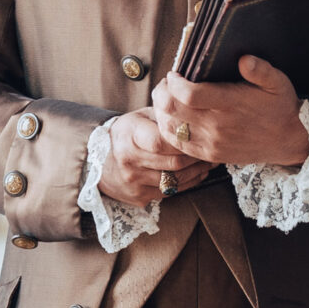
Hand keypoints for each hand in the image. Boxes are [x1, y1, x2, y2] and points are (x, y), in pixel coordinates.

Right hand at [96, 108, 215, 206]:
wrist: (97, 160)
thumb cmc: (126, 134)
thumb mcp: (139, 117)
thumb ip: (164, 116)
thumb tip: (194, 111)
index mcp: (129, 135)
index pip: (160, 142)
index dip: (184, 142)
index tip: (198, 137)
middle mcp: (129, 160)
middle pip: (174, 163)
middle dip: (197, 158)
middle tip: (211, 150)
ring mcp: (134, 181)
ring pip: (176, 180)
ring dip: (198, 172)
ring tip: (209, 161)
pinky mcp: (139, 196)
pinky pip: (171, 192)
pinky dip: (189, 183)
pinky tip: (198, 173)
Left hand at [149, 56, 308, 168]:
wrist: (289, 141)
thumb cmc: (281, 107)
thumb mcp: (278, 82)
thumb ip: (260, 69)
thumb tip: (244, 59)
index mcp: (232, 104)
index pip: (188, 95)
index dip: (174, 82)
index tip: (175, 73)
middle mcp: (218, 126)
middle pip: (172, 110)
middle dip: (162, 93)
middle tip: (167, 84)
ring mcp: (212, 143)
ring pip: (170, 128)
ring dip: (162, 112)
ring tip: (167, 99)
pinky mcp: (210, 155)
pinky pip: (177, 145)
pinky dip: (168, 130)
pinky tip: (173, 119)